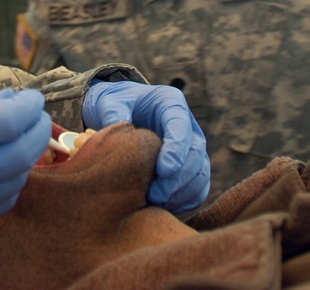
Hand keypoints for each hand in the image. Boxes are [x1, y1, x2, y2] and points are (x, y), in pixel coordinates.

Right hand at [0, 88, 50, 240]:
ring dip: (23, 160)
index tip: (30, 99)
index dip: (25, 107)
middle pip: (17, 155)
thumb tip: (6, 103)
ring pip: (12, 184)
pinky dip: (7, 185)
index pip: (5, 122)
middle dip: (34, 132)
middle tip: (35, 118)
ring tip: (18, 141)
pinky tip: (1, 170)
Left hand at [83, 80, 209, 212]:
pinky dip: (186, 200)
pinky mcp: (190, 168)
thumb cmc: (114, 104)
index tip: (163, 170)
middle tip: (155, 195)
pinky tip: (164, 207)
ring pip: (201, 173)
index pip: (181, 126)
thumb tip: (116, 130)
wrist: (119, 112)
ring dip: (183, 192)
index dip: (176, 149)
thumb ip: (112, 112)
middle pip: (196, 153)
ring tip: (156, 203)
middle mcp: (187, 125)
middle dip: (179, 177)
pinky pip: (198, 188)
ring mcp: (191, 147)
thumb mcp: (108, 101)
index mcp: (170, 103)